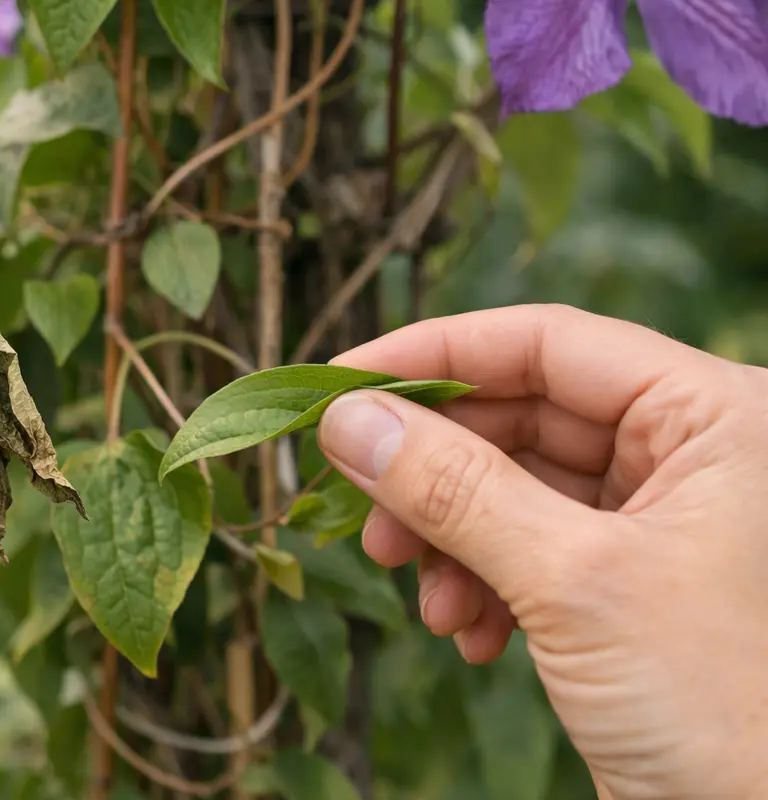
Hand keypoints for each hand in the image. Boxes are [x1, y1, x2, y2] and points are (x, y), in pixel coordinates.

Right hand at [318, 304, 767, 799]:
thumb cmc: (722, 711)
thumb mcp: (571, 583)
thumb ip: (454, 489)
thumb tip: (348, 420)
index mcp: (719, 415)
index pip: (548, 343)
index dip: (433, 358)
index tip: (341, 387)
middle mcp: (694, 451)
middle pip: (522, 417)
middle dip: (435, 472)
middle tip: (364, 513)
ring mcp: (662, 518)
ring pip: (514, 488)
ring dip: (452, 539)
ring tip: (431, 602)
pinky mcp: (630, 579)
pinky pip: (530, 548)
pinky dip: (484, 583)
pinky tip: (473, 636)